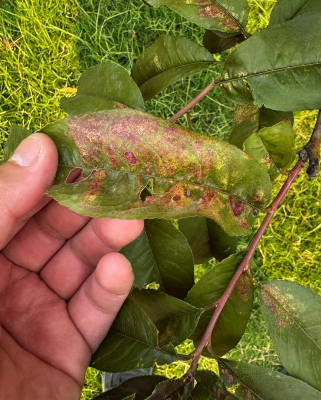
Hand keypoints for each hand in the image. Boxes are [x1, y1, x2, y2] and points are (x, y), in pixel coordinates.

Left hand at [0, 134, 143, 398]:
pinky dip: (109, 291)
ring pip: (80, 269)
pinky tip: (118, 270)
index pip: (19, 205)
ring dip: (106, 243)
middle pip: (56, 234)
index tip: (85, 150)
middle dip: (88, 209)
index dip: (50, 177)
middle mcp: (6, 281)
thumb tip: (41, 147)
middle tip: (122, 186)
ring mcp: (37, 316)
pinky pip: (92, 315)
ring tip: (130, 223)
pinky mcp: (65, 352)